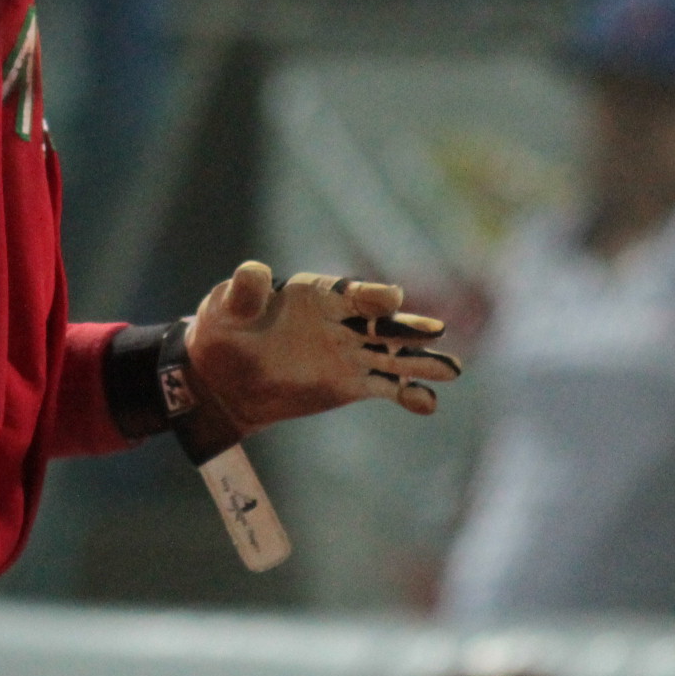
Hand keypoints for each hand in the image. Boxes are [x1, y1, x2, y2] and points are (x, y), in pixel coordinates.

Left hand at [185, 261, 461, 428]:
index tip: (392, 298)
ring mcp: (349, 353)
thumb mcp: (226, 306)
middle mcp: (341, 321)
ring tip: (452, 370)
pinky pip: (384, 387)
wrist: (223, 378)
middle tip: (435, 330)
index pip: (350, 292)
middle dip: (406, 327)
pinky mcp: (349, 384)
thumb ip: (244, 290)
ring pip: (391, 356)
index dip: (370, 295)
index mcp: (316, 294)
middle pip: (380, 323)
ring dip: (420, 362)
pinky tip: (428, 403)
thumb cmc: (224, 331)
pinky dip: (407, 394)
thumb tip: (255, 272)